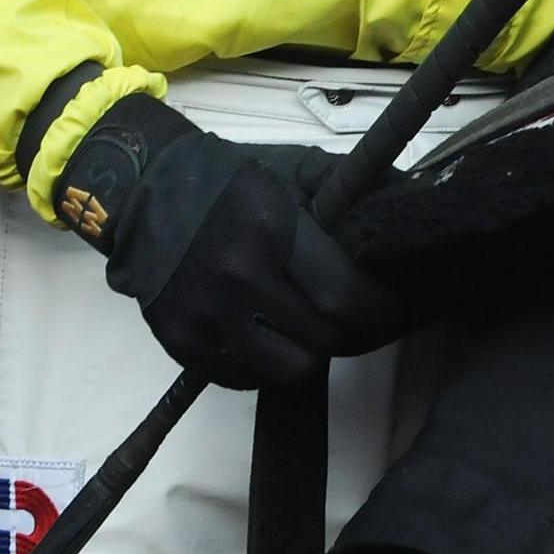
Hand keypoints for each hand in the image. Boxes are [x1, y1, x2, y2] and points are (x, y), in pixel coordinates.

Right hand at [51, 94, 406, 390]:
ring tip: (312, 335)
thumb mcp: (290, 173)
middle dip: (350, 335)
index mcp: (273, 229)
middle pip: (319, 336)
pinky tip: (272, 342)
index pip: (341, 293)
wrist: (143, 194)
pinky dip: (266, 369)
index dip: (376, 310)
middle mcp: (238, 276)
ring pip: (285, 369)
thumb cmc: (229, 183)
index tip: (393, 309)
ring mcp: (205, 314)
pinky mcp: (180, 341)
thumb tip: (410, 199)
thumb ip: (345, 192)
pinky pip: (242, 379)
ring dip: (309, 357)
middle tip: (360, 326)